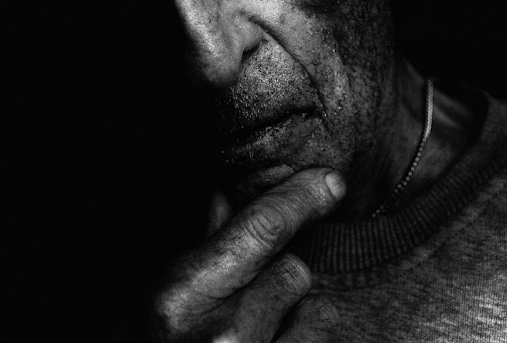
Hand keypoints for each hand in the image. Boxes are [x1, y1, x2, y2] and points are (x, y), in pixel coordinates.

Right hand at [151, 168, 345, 341]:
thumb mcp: (176, 297)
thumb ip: (207, 242)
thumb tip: (227, 191)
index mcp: (182, 296)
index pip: (261, 228)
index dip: (300, 197)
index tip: (330, 180)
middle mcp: (220, 336)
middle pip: (294, 270)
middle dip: (283, 274)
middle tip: (256, 294)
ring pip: (312, 310)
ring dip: (293, 315)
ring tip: (258, 334)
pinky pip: (318, 339)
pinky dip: (301, 340)